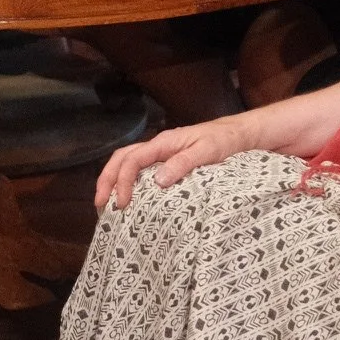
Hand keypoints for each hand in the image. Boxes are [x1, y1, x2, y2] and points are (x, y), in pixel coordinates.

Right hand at [96, 116, 254, 207]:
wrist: (239, 135)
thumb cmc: (224, 142)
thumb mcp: (207, 152)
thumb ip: (183, 163)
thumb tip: (157, 181)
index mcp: (163, 142)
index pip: (132, 160)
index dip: (122, 181)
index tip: (122, 203)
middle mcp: (158, 146)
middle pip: (121, 158)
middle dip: (107, 179)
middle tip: (100, 205)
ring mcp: (161, 153)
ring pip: (127, 161)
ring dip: (113, 179)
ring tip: (107, 202)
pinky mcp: (167, 160)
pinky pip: (139, 168)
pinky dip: (127, 180)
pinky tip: (129, 196)